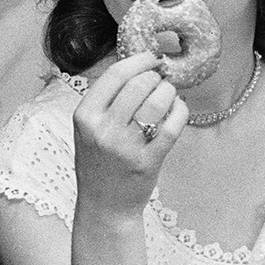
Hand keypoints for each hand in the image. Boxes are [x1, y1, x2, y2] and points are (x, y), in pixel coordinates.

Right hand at [73, 53, 184, 220]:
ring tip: (168, 96)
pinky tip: (177, 111)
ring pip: (158, 101)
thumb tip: (138, 64)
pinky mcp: (149, 160)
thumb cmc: (99, 163)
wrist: (104, 206)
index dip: (139, 60)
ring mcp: (126, 146)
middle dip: (156, 77)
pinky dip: (180, 111)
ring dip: (169, 92)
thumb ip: (107, 100)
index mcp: (84, 116)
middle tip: (161, 81)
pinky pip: (173, 124)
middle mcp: (103, 130)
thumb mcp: (89, 128)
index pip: (115, 74)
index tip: (151, 59)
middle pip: (140, 84)